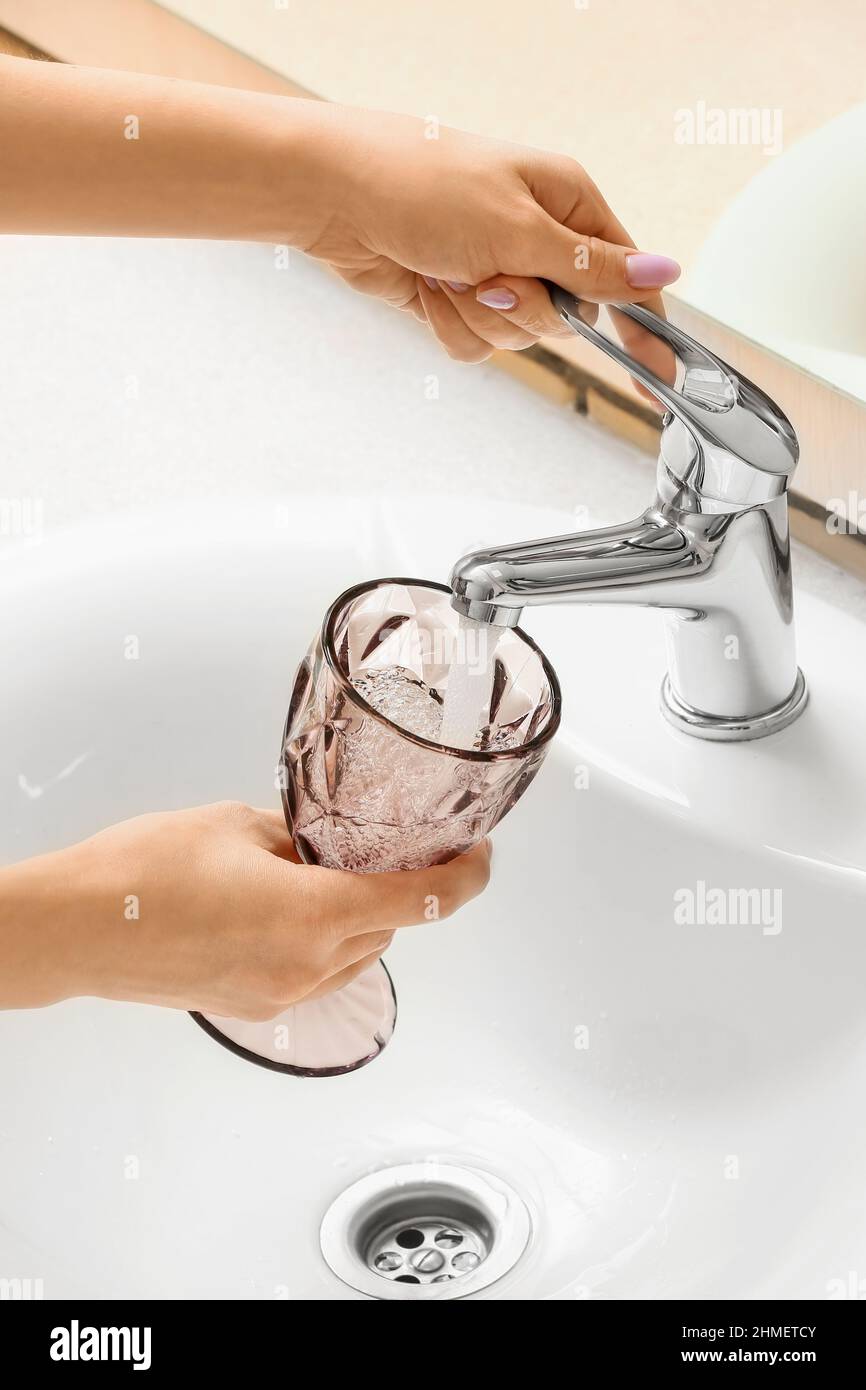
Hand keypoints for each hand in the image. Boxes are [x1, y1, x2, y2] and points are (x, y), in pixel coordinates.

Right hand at [0, 801, 490, 1017]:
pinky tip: (291, 904)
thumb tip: (323, 841)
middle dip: (402, 887)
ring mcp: (279, 994)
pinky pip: (316, 971)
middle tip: (397, 845)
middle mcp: (305, 965)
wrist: (76, 928)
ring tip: (331, 870)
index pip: (420, 900)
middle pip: (390, 927)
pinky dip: (323, 939)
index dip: (465, 878)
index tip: (480, 856)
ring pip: (356, 953)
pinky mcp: (252, 1006)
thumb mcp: (236, 824)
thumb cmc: (143, 871)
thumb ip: (297, 834)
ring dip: (362, 916)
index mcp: (312, 914)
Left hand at [306, 108, 680, 360]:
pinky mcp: (456, 298)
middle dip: (527, 310)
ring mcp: (493, 271)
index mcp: (565, 203)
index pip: (624, 275)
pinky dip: (449, 324)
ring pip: (517, 336)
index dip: (643, 324)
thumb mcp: (520, 229)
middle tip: (491, 278)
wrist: (335, 196)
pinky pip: (476, 343)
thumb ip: (593, 267)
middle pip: (566, 317)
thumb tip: (664, 273)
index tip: (660, 372)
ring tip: (447, 272)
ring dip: (480, 316)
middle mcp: (534, 237)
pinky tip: (426, 288)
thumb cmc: (423, 187)